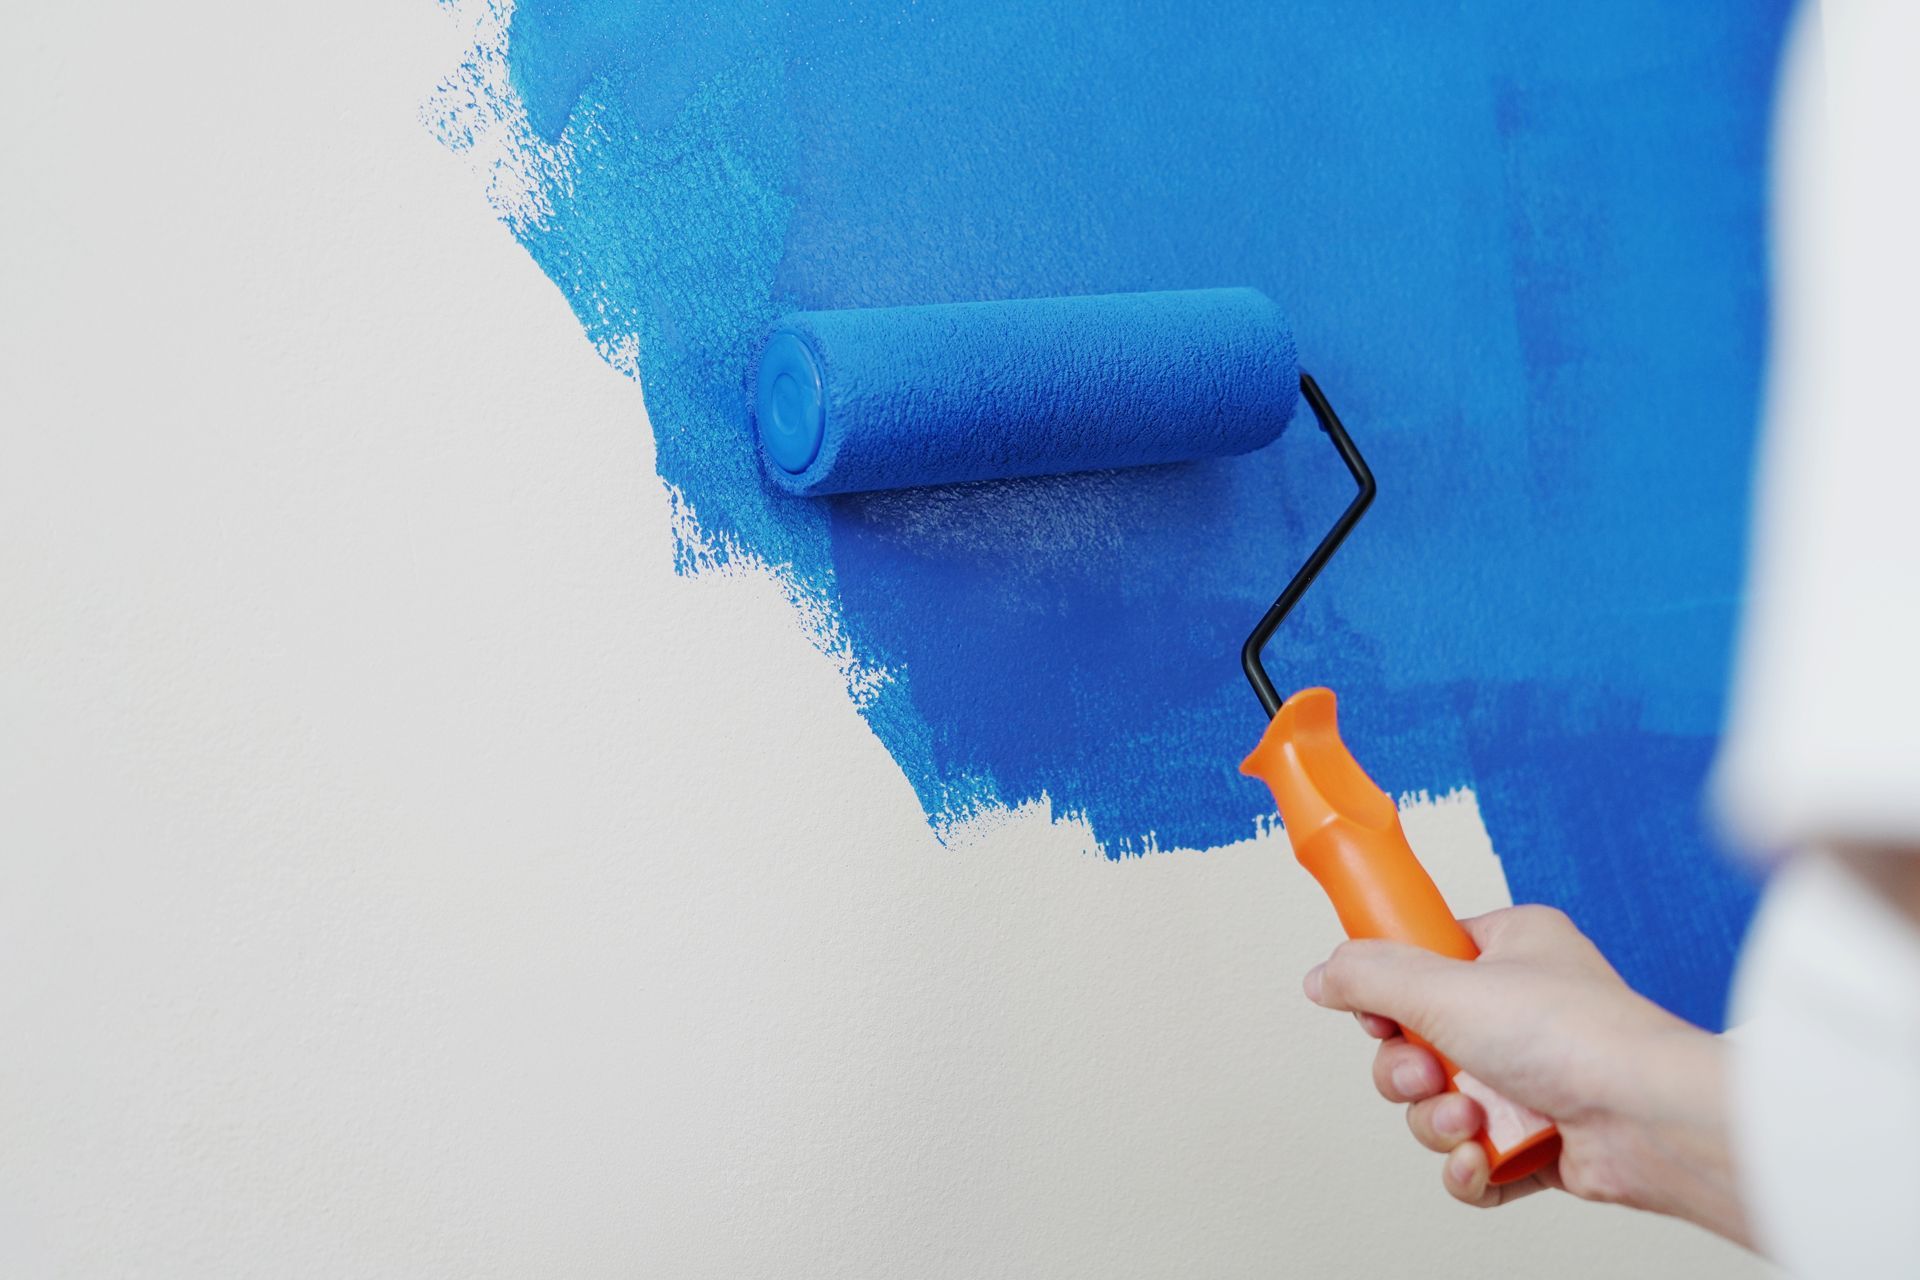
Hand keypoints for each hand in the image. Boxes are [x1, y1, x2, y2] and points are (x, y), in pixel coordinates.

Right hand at [1304, 905, 1750, 1246]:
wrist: (1648, 1120)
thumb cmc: (1577, 1035)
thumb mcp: (1445, 985)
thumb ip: (1370, 977)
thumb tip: (1322, 975)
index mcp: (1509, 950)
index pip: (1421, 960)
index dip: (1389, 991)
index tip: (1377, 1012)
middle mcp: (1519, 1010)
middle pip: (1414, 1043)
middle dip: (1409, 1072)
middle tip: (1428, 1072)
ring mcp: (1530, 1077)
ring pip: (1437, 1104)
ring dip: (1438, 1120)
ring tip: (1470, 1118)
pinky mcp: (1539, 1139)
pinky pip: (1471, 1157)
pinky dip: (1468, 1166)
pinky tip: (1483, 1158)